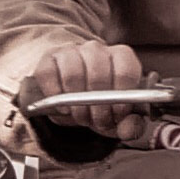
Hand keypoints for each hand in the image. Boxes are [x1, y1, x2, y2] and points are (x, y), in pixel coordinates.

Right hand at [24, 42, 151, 141]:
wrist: (70, 93)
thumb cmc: (99, 103)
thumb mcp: (118, 116)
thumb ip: (131, 125)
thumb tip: (130, 129)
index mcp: (121, 57)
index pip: (126, 71)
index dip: (122, 97)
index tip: (118, 114)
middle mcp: (96, 49)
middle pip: (98, 75)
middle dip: (98, 106)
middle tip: (97, 121)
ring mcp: (70, 51)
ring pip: (72, 75)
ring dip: (76, 104)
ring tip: (80, 116)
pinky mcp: (48, 58)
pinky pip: (48, 74)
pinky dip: (54, 95)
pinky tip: (62, 107)